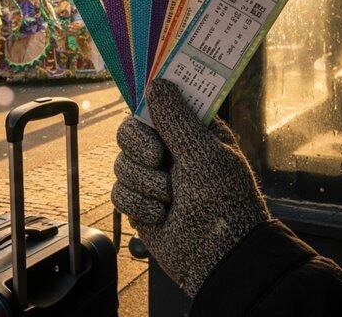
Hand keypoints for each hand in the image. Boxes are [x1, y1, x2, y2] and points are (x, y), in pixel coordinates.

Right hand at [111, 79, 269, 296]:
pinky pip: (119, 192)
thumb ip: (176, 118)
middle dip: (138, 147)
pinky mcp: (140, 203)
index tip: (147, 113)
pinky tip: (160, 215)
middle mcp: (171, 152)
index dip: (149, 107)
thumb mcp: (203, 152)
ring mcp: (153, 178)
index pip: (160, 106)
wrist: (217, 258)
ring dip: (143, 182)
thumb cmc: (222, 200)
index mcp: (193, 132)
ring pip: (121, 163)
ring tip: (169, 198)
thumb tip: (155, 83)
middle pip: (129, 132)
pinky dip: (137, 204)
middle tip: (156, 158)